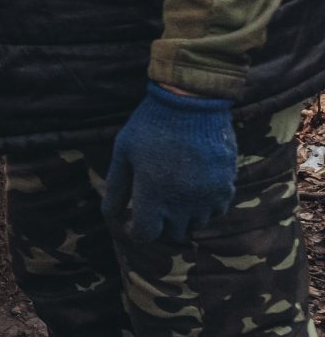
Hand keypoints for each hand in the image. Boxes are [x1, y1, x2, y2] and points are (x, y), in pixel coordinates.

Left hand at [102, 83, 237, 242]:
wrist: (192, 103)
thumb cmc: (150, 125)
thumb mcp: (123, 153)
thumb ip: (116, 186)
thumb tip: (110, 214)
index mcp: (152, 194)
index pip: (145, 234)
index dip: (136, 230)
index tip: (133, 219)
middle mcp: (182, 202)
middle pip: (172, 233)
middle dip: (159, 224)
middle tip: (153, 206)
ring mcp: (207, 196)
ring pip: (196, 224)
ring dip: (183, 217)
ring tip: (173, 197)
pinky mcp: (226, 186)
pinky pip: (216, 211)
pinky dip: (205, 208)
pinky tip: (194, 191)